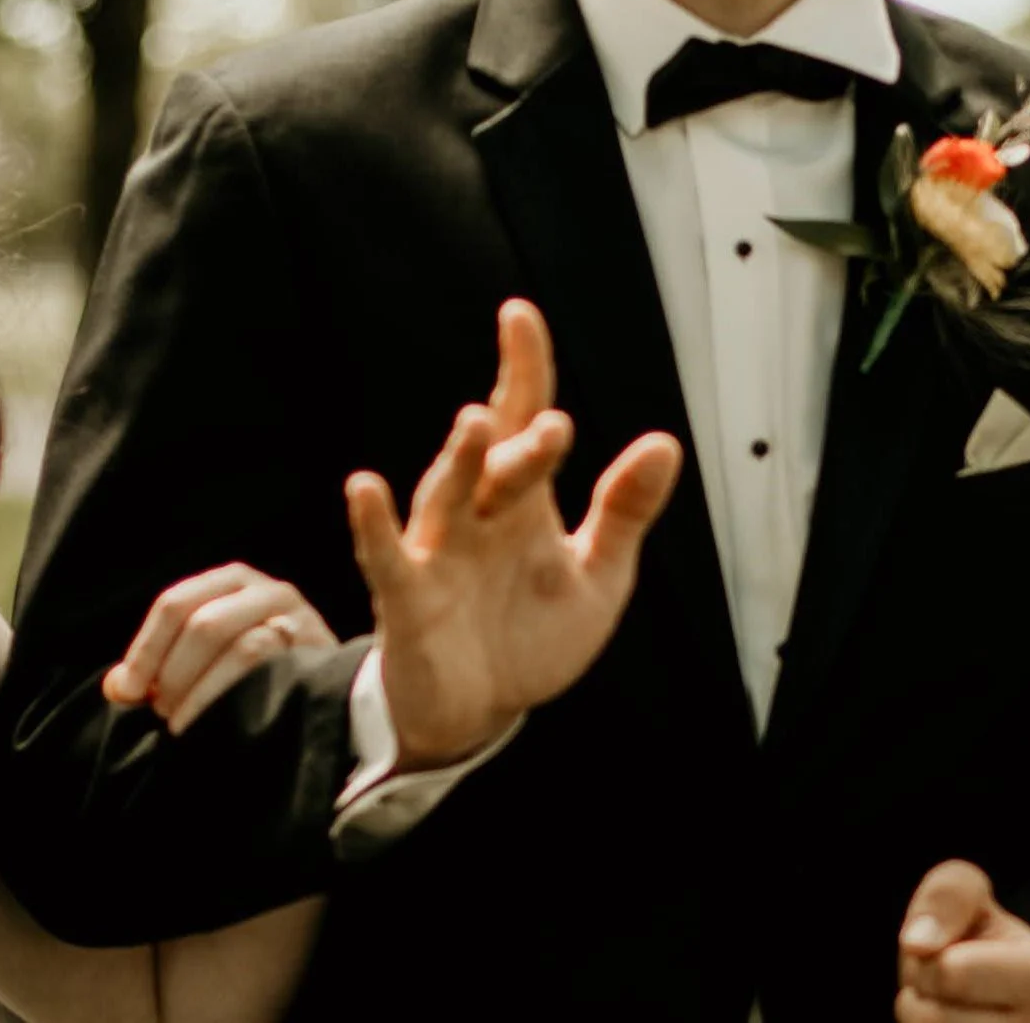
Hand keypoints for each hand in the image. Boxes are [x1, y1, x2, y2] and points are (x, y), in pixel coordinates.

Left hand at [103, 563, 336, 734]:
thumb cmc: (248, 676)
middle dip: (174, 676)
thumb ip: (156, 667)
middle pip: (204, 625)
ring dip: (202, 694)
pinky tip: (214, 726)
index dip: (145, 651)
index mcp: (231, 582)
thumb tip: (116, 686)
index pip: (175, 605)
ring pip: (240, 647)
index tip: (128, 693)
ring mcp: (298, 618)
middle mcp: (267, 590)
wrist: (325, 692)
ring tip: (184, 724)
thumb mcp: (198, 660)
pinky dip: (230, 700)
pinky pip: (270, 670)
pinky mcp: (318, 651)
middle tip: (163, 714)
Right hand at [344, 298, 682, 769]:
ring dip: (459, 460)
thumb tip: (665, 443)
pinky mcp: (408, 598)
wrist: (481, 714)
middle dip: (521, 442)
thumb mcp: (598, 575)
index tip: (518, 314)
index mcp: (524, 500)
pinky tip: (364, 487)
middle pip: (496, 460)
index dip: (523, 367)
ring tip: (474, 425)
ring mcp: (439, 551)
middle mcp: (478, 513)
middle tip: (553, 430)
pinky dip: (373, 522)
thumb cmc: (533, 636)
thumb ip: (625, 511)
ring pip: (445, 494)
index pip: (522, 417)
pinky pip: (387, 554)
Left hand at [899, 862, 1029, 1020]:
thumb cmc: (973, 944)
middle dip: (918, 997)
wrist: (986, 1001)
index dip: (926, 960)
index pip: (949, 971)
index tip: (949, 956)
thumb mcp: (968, 897)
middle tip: (946, 990)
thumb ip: (948, 895)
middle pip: (929, 1019)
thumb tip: (919, 943)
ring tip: (949, 1014)